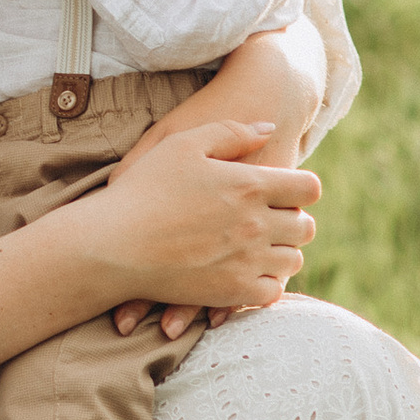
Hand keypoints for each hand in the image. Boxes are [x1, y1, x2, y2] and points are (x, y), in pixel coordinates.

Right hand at [112, 38, 328, 334]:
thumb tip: (269, 128)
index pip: (308, 189)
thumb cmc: (143, 189)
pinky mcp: (231, 292)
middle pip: (305, 227)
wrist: (111, 244)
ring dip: (282, 252)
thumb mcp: (182, 142)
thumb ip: (231, 132)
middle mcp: (255, 224)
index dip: (302, 188)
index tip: (288, 191)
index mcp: (249, 184)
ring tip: (263, 246)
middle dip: (294, 221)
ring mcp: (246, 261)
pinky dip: (266, 283)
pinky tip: (249, 272)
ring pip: (292, 260)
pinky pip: (271, 291)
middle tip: (275, 220)